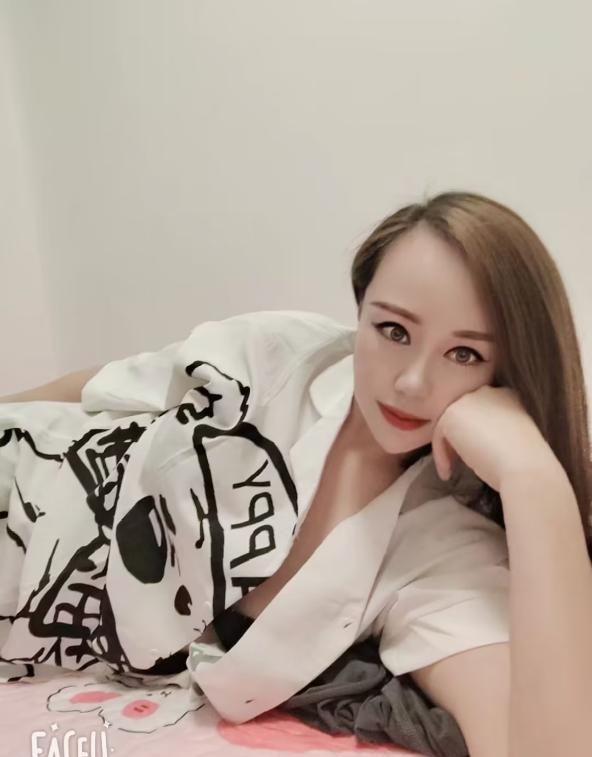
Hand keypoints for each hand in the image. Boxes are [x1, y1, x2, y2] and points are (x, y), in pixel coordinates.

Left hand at [430, 385, 556, 491]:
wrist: (524, 465)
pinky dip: (441, 455)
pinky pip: (439, 435)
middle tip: (458, 462)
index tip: (475, 455)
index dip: (475, 434)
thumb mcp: (512, 438)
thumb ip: (493, 431)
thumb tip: (472, 442)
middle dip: (459, 439)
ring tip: (451, 470)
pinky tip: (448, 473)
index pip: (482, 412)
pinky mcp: (452, 414)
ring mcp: (469, 400)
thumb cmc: (524, 461)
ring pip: (450, 425)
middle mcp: (488, 392)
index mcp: (508, 396)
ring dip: (448, 449)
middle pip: (464, 415)